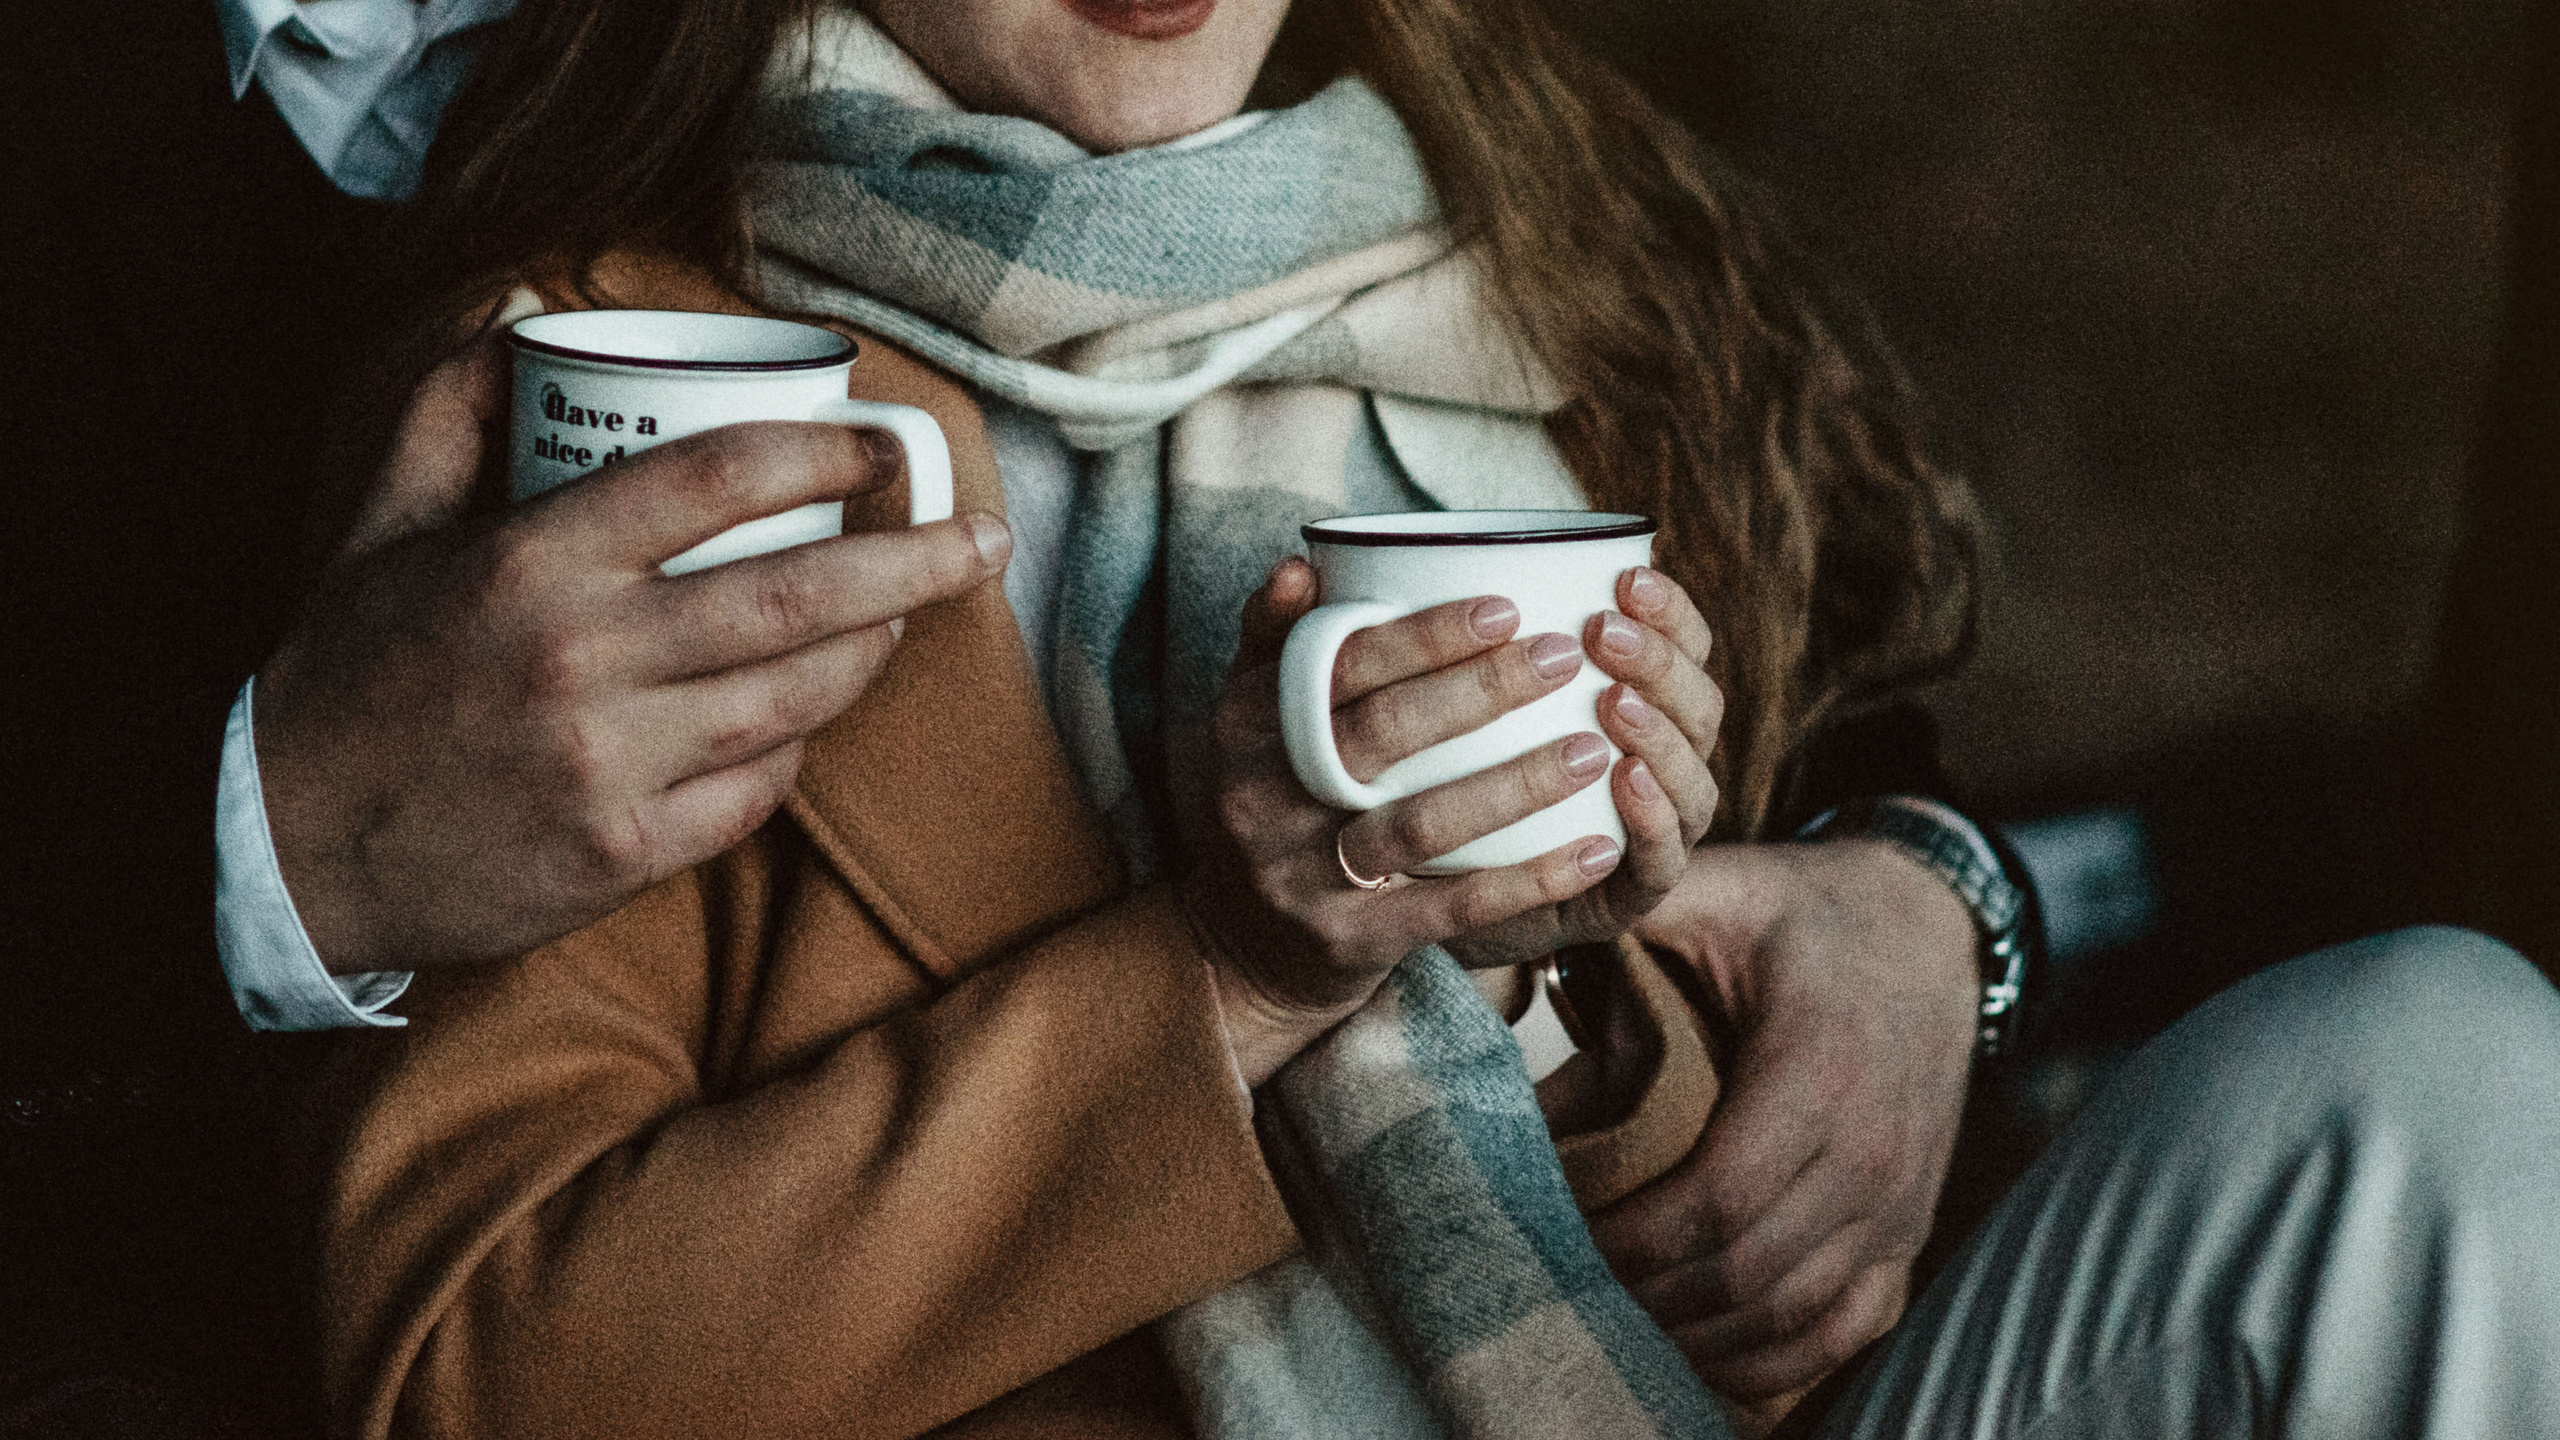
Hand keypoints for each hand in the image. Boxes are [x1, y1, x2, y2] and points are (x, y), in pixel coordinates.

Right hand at [255, 336, 1011, 974]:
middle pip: (798, 599)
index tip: (879, 444)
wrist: (285, 853)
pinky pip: (757, 791)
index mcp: (531, 564)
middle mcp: (582, 662)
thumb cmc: (348, 677)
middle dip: (915, 562)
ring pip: (797, 698)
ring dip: (874, 652)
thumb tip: (528, 312)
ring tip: (910, 613)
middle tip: (985, 540)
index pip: (714, 479)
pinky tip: (810, 713)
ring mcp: (611, 765)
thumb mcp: (377, 525)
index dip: (821, 451)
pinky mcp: (626, 852)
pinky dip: (796, 747)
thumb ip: (451, 410)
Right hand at [1188, 558, 1717, 1084]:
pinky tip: (1597, 851)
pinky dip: (1529, 880)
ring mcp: (1302, 875)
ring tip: (1595, 749)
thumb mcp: (1252, 719)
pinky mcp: (1348, 940)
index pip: (1338, 662)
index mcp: (1245, 722)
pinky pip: (1450, 908)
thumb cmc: (1275, 798)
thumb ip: (1275, 639)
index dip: (1425, 634)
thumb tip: (1305, 562)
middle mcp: (1263, 796)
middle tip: (1565, 656)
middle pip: (1382, 733)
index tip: (1510, 605)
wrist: (1239, 945)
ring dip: (1518, 784)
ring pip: (1421, 822)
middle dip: (1482, 689)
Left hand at [1591, 840, 1977, 1399]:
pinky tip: (1702, 1349)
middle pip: (1746, 1269)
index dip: (1634, 1236)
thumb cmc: (1804, 914)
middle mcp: (1873, 1151)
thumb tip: (1528, 909)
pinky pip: (1846, 1330)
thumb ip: (1630, 902)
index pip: (1719, 1196)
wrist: (1930, 933)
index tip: (1566, 1230)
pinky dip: (1771, 1358)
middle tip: (1572, 1278)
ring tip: (1619, 1315)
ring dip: (1697, 1332)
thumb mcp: (1721, 888)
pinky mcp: (1909, 1233)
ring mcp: (1900, 1204)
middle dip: (1647, 1290)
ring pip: (1791, 1314)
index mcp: (1820, 1068)